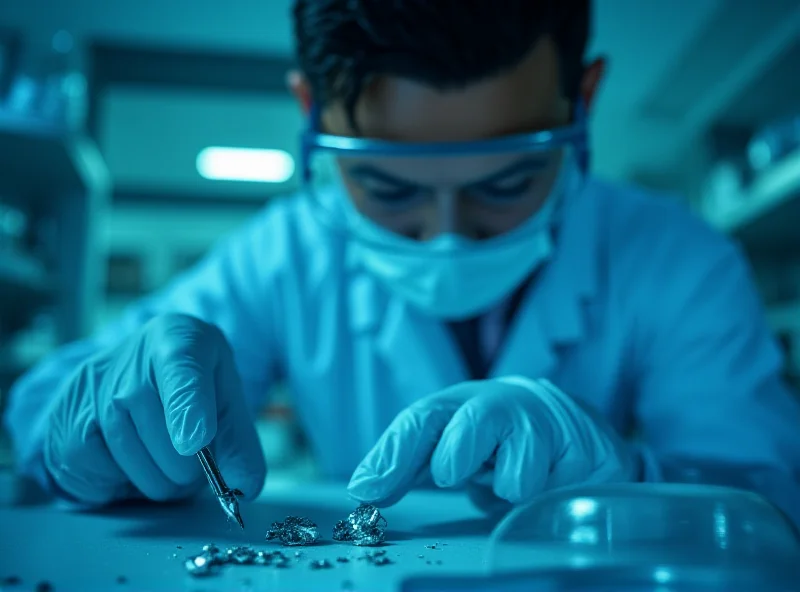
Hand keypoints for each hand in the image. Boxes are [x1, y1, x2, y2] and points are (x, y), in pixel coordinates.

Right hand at [43, 313, 266, 504]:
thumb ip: (240, 439)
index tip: (195, 443)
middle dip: (190, 468)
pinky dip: (124, 484)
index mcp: (178, 339)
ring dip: (161, 482)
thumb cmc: (191, 384)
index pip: (181, 372)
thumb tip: (247, 485)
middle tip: (195, 459)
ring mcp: (91, 392)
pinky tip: (134, 461)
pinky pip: (101, 477)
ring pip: (135, 463)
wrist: (135, 366)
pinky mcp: (65, 424)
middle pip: (163, 436)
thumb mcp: (226, 395)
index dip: (188, 409)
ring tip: (169, 462)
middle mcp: (130, 361)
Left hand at [347, 376, 636, 509]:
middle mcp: (504, 405)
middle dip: (458, 452)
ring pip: (523, 466)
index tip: (369, 490)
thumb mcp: (445, 445)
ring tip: (514, 482)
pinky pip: (562, 492)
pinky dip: (550, 498)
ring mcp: (551, 425)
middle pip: (476, 420)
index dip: (396, 454)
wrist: (569, 426)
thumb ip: (404, 464)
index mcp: (460, 404)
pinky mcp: (592, 451)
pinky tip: (552, 482)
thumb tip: (363, 488)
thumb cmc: (493, 440)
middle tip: (452, 475)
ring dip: (512, 488)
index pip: (423, 420)